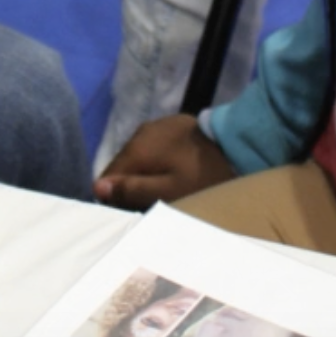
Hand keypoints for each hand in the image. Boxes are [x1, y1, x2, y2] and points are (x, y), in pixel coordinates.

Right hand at [94, 114, 237, 209]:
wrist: (238, 145)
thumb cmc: (202, 176)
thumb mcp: (167, 192)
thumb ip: (131, 190)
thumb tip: (97, 188)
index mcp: (136, 148)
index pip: (106, 177)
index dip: (114, 198)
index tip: (131, 212)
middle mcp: (140, 132)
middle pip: (122, 166)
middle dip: (130, 186)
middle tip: (150, 205)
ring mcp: (158, 125)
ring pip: (139, 156)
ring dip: (144, 173)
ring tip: (163, 190)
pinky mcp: (173, 124)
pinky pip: (154, 147)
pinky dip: (158, 162)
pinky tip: (173, 172)